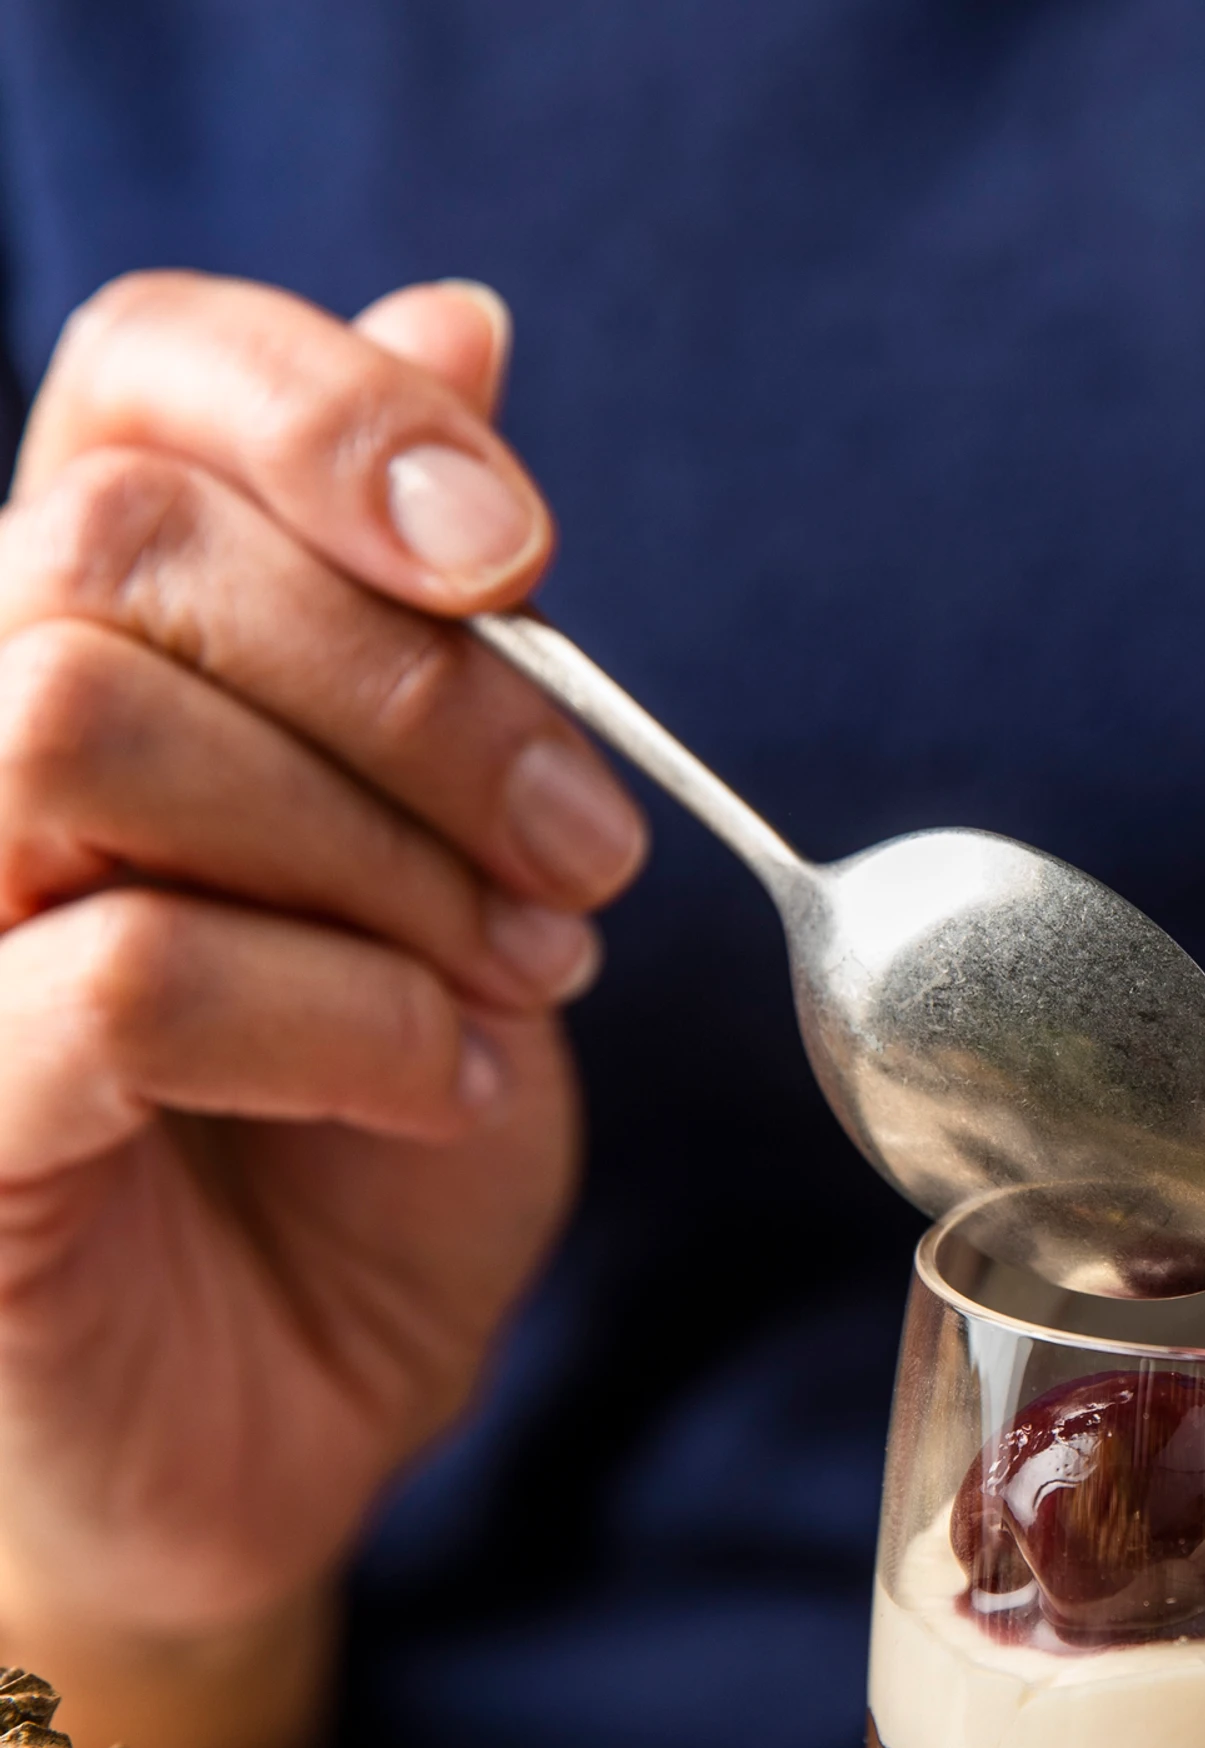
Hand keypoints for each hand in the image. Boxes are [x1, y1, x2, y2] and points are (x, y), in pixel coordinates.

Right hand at [0, 272, 645, 1688]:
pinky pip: (119, 972)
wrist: (284, 1429)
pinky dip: (344, 1019)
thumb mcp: (452, 854)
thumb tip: (461, 318)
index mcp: (78, 625)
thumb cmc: (357, 1135)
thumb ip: (428, 610)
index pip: (131, 368)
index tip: (523, 549)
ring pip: (79, 713)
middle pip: (113, 530)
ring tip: (521, 973)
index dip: (326, 403)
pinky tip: (443, 1084)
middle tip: (585, 852)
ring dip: (375, 848)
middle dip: (415, 682)